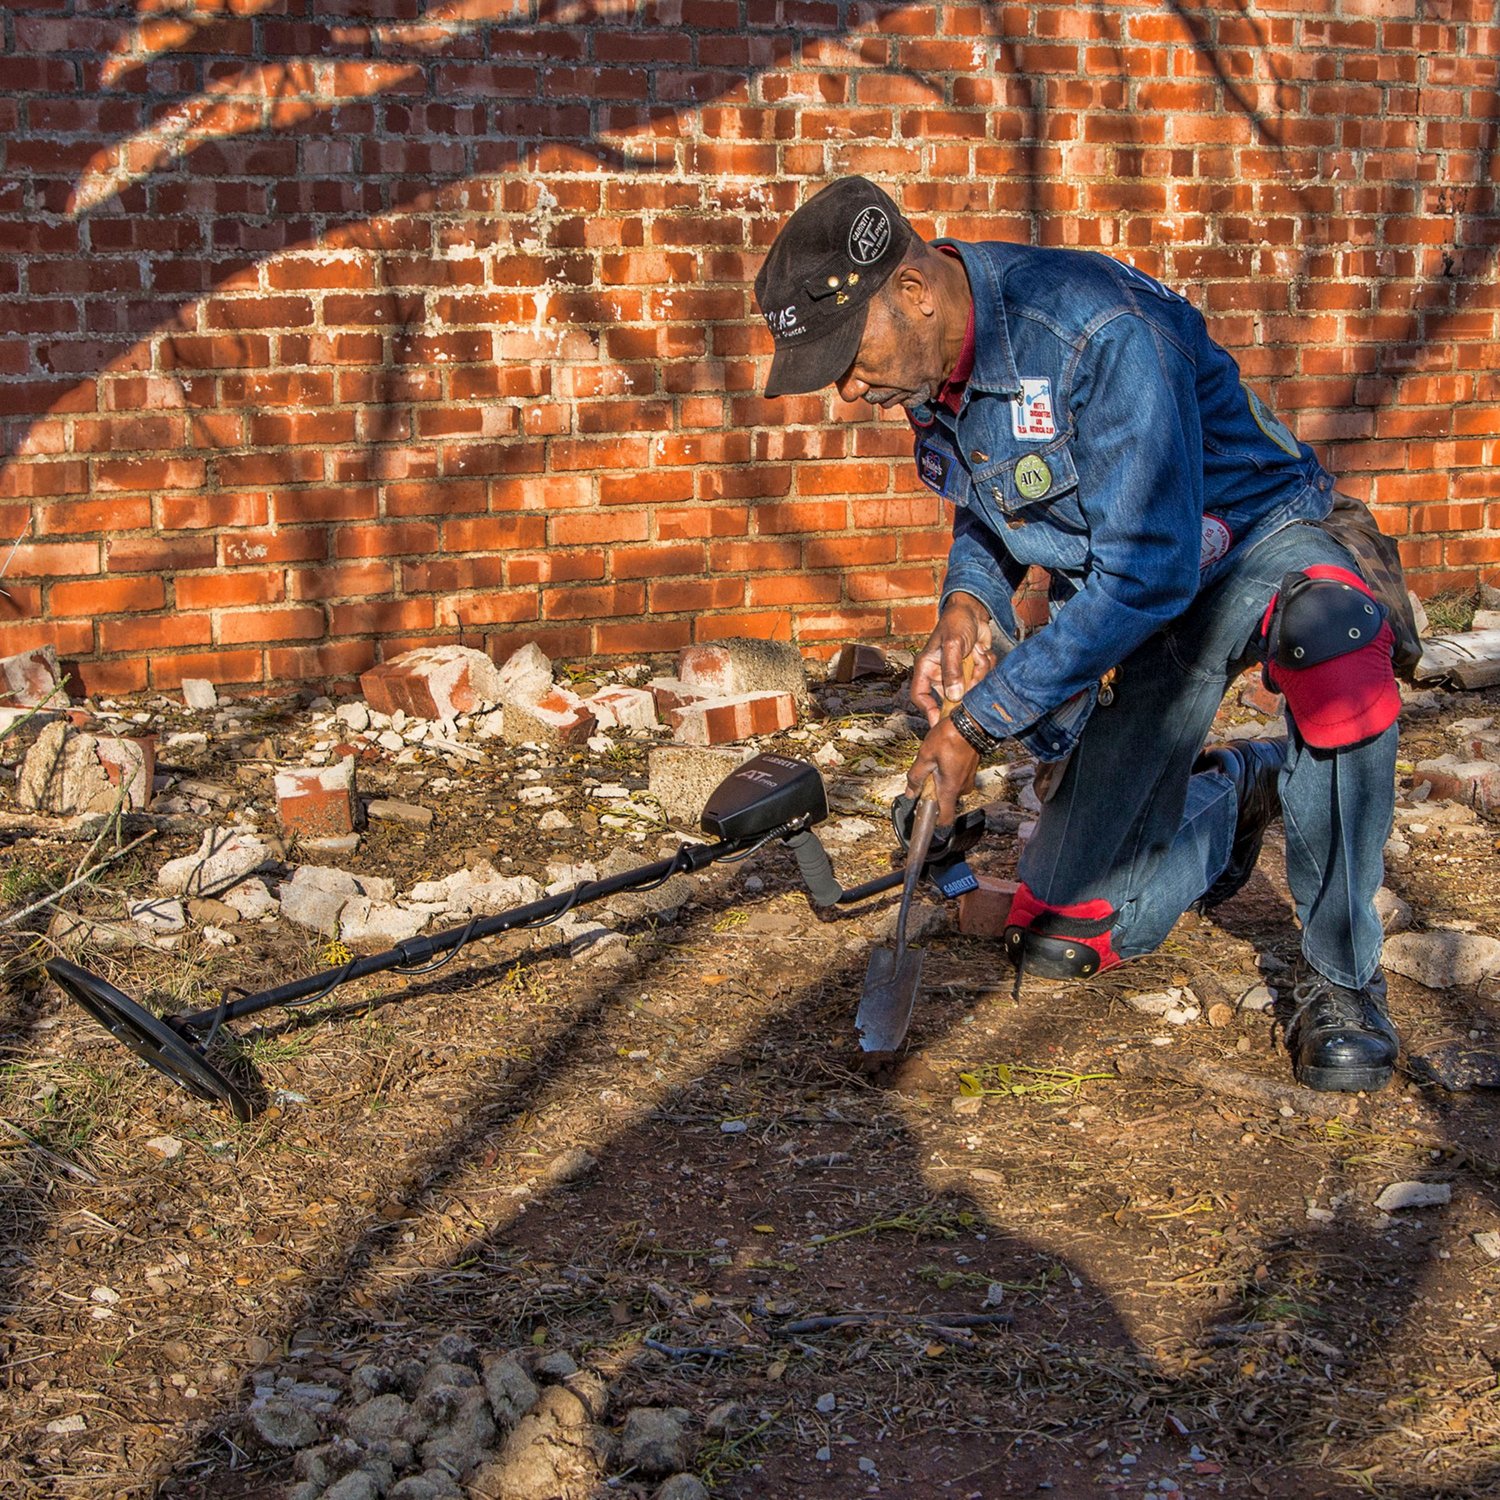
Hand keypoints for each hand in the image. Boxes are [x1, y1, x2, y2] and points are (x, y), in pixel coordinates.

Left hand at [905, 717, 979, 825]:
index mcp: (950, 788)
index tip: (925, 820)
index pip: (945, 818)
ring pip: (949, 786)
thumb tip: (910, 792)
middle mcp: (962, 787)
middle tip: (926, 772)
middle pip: (943, 799)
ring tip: (935, 759)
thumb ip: (916, 777)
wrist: (972, 723)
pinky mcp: (970, 770)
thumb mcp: (925, 756)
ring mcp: (968, 779)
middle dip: (933, 790)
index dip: (935, 823)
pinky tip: (943, 755)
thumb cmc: (951, 737)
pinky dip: (947, 771)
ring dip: (940, 778)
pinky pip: (955, 777)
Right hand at [910, 593, 994, 726]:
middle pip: (951, 696)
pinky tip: (983, 652)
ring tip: (978, 653)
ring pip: (970, 688)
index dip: (928, 711)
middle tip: (974, 678)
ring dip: (978, 671)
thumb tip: (954, 697)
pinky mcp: (972, 670)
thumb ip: (952, 671)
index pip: (920, 695)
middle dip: (966, 688)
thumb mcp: (952, 645)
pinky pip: (982, 679)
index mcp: (927, 667)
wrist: (975, 610)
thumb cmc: (956, 622)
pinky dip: (986, 665)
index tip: (940, 723)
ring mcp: (957, 673)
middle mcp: (940, 673)